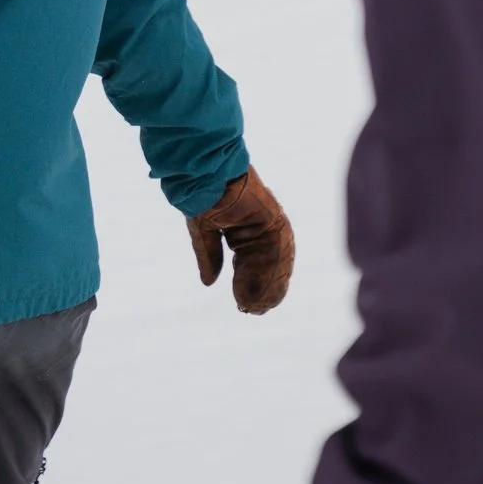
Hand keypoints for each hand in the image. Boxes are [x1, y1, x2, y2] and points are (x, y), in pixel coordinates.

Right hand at [187, 167, 294, 312]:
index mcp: (243, 229)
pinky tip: (268, 290)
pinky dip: (275, 272)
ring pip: (275, 262)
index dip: (248, 285)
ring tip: (261, 306)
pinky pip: (281, 251)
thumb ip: (210, 257)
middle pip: (267, 265)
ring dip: (270, 285)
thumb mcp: (203, 233)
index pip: (251, 263)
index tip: (244, 304)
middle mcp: (259, 228)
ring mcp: (269, 223)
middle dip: (262, 289)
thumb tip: (209, 283)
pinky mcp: (275, 219)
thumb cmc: (201, 195)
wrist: (205, 172)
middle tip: (256, 311)